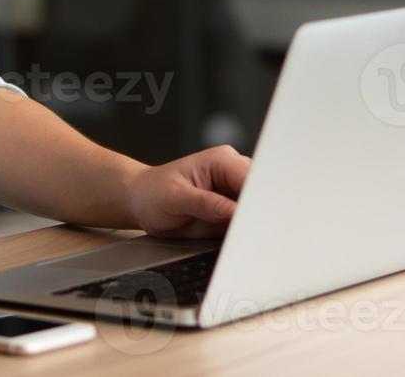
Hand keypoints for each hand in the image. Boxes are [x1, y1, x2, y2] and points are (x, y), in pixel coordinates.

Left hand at [124, 145, 250, 238]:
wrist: (141, 201)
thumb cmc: (152, 193)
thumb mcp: (174, 198)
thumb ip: (206, 204)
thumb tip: (235, 212)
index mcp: (221, 160)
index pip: (252, 179)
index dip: (259, 201)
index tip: (257, 221)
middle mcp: (233, 172)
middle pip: (263, 194)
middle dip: (262, 216)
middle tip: (255, 236)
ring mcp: (235, 192)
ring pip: (260, 211)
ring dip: (256, 227)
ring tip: (249, 241)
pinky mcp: (233, 210)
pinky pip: (248, 223)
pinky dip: (248, 234)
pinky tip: (244, 243)